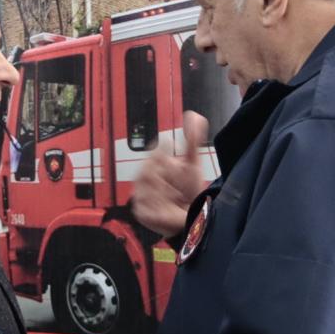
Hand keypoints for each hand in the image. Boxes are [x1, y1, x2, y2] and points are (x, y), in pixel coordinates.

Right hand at [131, 111, 210, 237]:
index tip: (174, 155)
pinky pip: (150, 202)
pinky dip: (164, 203)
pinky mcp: (141, 212)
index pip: (153, 154)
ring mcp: (140, 196)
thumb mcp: (192, 164)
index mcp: (153, 165)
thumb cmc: (189, 191)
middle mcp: (144, 180)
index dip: (163, 154)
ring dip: (168, 190)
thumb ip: (192, 140)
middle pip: (148, 169)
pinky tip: (171, 205)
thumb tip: (194, 116)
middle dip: (168, 175)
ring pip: (150, 185)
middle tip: (178, 182)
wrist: (191, 217)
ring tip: (176, 196)